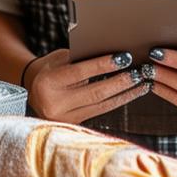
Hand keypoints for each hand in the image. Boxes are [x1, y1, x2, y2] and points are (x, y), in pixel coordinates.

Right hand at [24, 49, 149, 124]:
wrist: (33, 90)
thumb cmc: (51, 69)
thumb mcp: (61, 59)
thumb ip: (81, 57)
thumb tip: (113, 51)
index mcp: (48, 83)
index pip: (80, 72)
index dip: (104, 65)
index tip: (125, 57)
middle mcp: (54, 104)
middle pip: (95, 92)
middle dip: (121, 82)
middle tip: (140, 72)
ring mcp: (63, 119)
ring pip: (101, 105)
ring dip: (125, 94)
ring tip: (142, 83)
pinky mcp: (73, 126)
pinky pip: (101, 112)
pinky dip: (118, 101)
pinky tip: (131, 93)